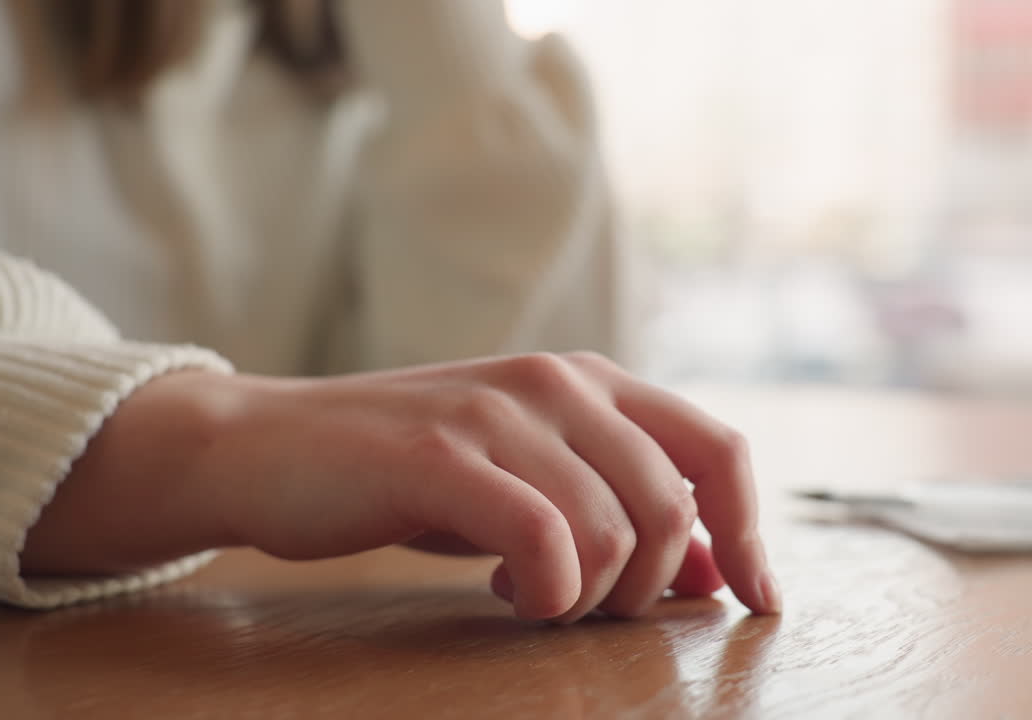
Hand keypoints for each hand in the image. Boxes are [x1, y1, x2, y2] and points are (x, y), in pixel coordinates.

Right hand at [23, 353, 780, 621]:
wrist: (270, 448)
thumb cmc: (409, 476)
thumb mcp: (530, 488)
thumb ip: (620, 514)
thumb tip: (718, 573)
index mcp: (589, 381)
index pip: (717, 449)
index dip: (751, 531)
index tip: (761, 602)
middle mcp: (558, 382)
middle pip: (672, 505)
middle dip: (644, 585)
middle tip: (579, 606)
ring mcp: (499, 411)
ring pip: (613, 529)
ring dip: (584, 594)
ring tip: (526, 593)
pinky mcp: (442, 452)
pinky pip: (542, 537)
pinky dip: (544, 588)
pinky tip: (506, 591)